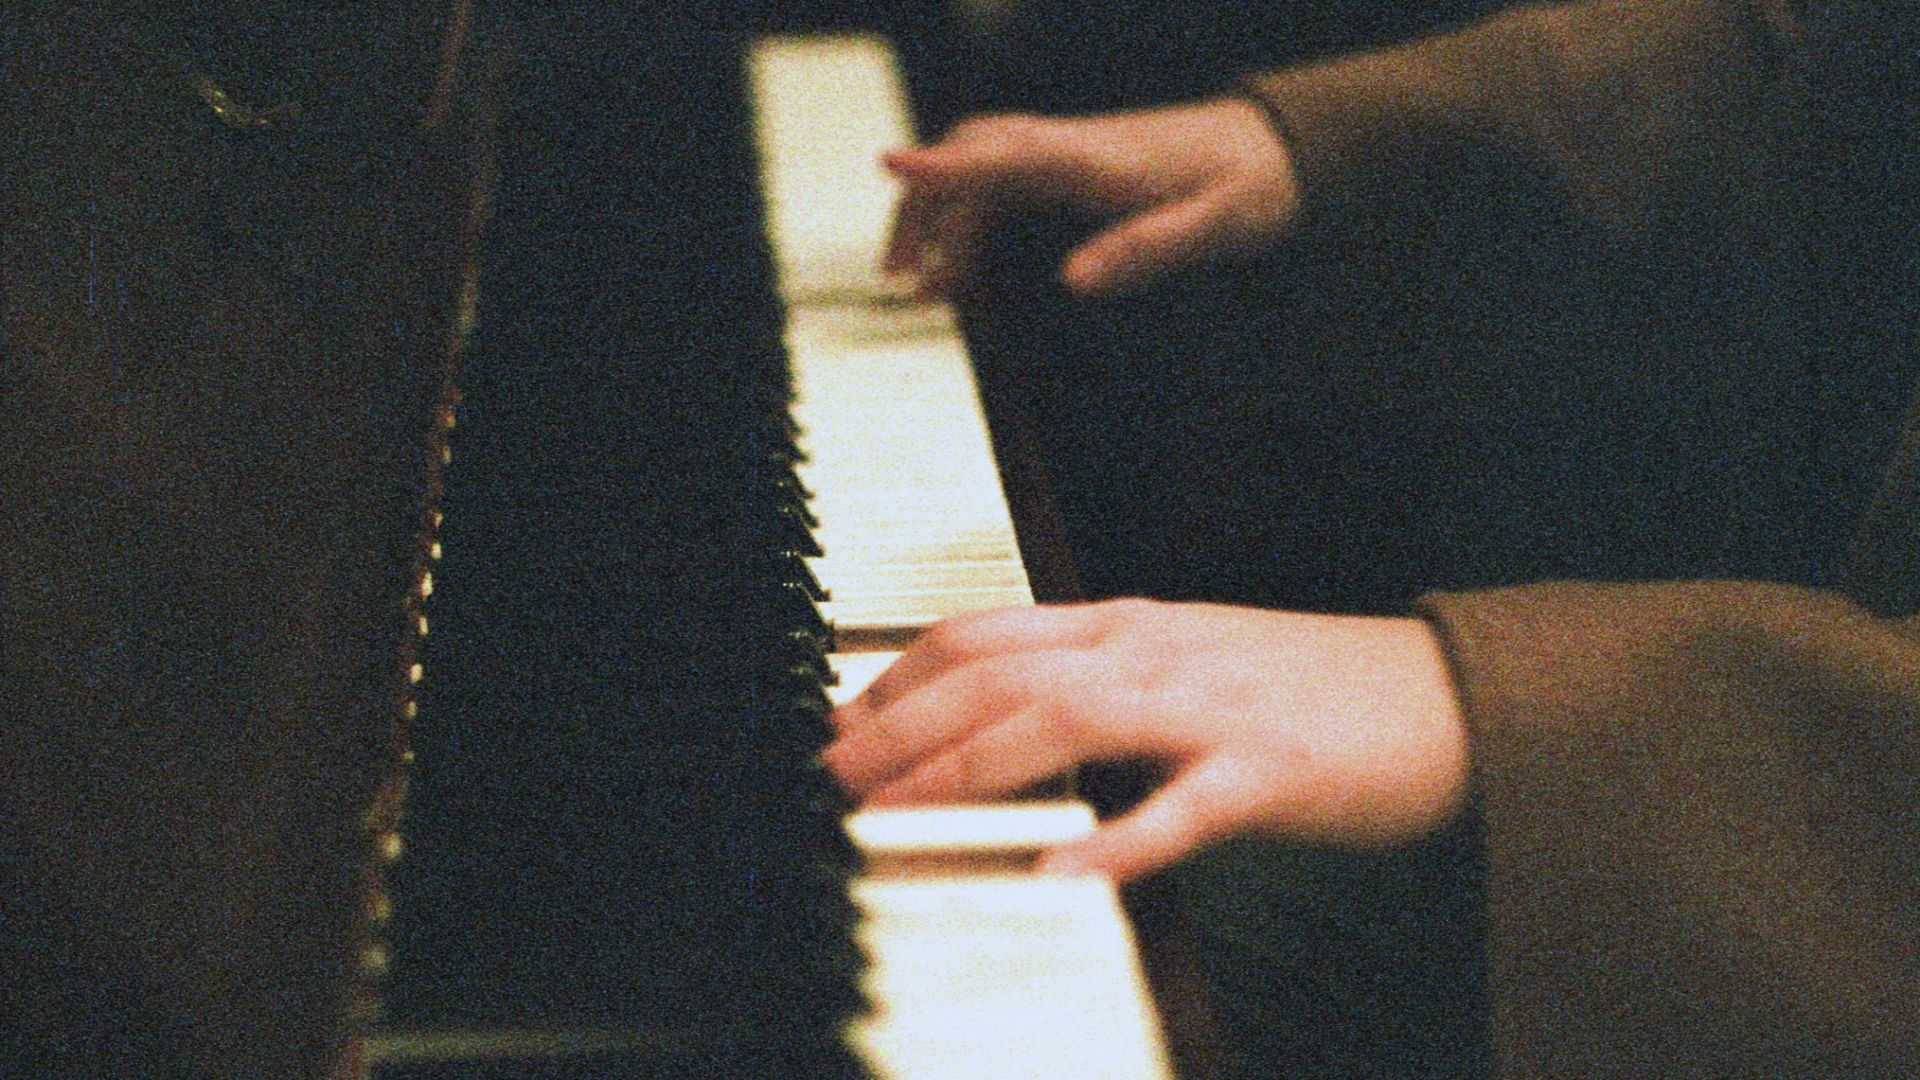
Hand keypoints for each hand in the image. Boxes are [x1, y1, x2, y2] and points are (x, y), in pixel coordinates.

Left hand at [823, 600, 1467, 880]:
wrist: (1444, 695)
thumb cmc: (1309, 684)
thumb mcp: (1186, 658)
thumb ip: (1097, 676)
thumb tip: (999, 714)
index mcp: (1131, 624)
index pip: (987, 633)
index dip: (899, 676)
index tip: (839, 723)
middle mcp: (1157, 652)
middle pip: (1004, 673)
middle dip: (904, 725)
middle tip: (834, 775)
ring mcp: (1213, 707)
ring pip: (1069, 719)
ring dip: (971, 765)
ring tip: (901, 808)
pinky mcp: (1271, 770)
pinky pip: (1184, 807)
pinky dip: (1118, 838)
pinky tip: (1061, 869)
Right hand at [882, 97, 1300, 297]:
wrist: (1276, 145)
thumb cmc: (1250, 185)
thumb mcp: (1215, 226)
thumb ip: (1147, 249)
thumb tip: (1074, 281)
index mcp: (1101, 159)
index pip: (1008, 152)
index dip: (947, 162)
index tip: (890, 162)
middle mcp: (1072, 147)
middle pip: (972, 156)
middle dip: (923, 207)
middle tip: (899, 276)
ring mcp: (1068, 155)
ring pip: (979, 171)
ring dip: (939, 218)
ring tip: (920, 284)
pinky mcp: (1071, 168)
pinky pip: (1000, 186)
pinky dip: (969, 222)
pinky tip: (965, 268)